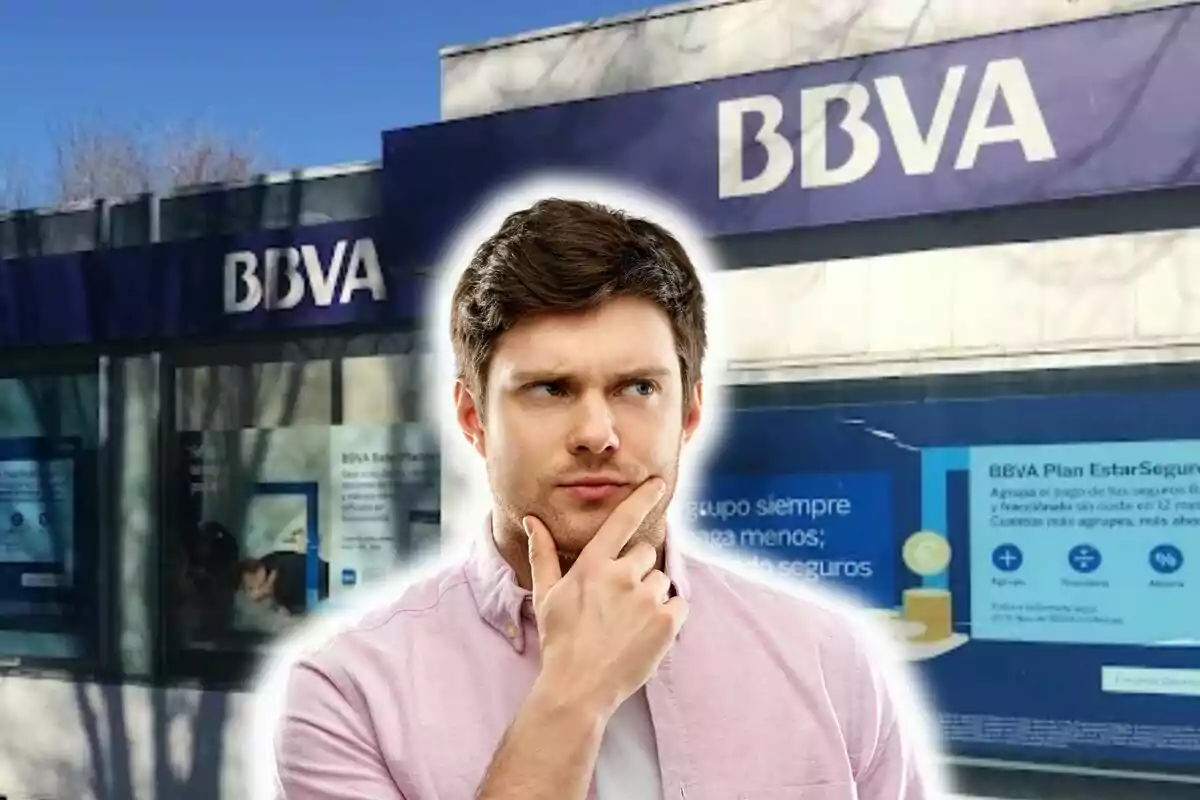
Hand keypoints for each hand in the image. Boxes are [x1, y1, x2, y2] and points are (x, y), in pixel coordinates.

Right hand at [523, 477, 688, 719]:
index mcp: (592, 565)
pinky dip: (669, 615)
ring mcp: (646, 598)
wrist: (578, 687)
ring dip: (651, 594)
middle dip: (637, 570)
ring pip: (661, 579)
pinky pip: (679, 603)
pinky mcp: (667, 622)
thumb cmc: (559, 640)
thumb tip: (532, 520)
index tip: (658, 483)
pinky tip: (647, 631)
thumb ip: (543, 553)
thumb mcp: (545, 595)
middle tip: (619, 599)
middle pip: (645, 553)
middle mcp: (621, 576)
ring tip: (629, 621)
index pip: (622, 521)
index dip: (642, 498)